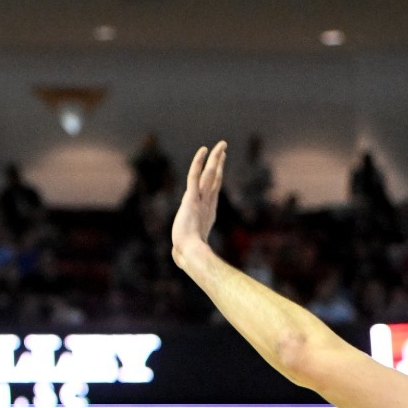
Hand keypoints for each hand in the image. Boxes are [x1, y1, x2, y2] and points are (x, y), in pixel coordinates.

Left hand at [172, 141, 226, 261]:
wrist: (189, 252)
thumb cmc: (189, 253)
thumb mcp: (191, 247)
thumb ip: (191, 250)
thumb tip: (184, 262)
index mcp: (208, 210)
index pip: (214, 188)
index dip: (217, 174)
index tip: (218, 164)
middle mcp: (207, 202)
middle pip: (215, 177)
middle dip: (219, 162)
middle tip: (223, 148)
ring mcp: (201, 199)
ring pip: (210, 174)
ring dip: (215, 158)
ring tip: (221, 145)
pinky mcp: (192, 197)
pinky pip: (196, 175)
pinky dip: (199, 162)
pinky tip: (203, 150)